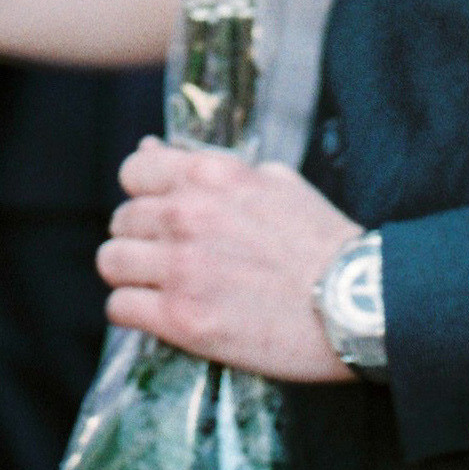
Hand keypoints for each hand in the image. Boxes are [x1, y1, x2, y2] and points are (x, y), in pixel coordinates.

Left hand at [98, 141, 356, 381]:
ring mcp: (182, 268)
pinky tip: (158, 315)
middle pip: (120, 221)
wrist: (358, 303)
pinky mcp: (183, 318)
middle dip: (139, 239)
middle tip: (167, 259)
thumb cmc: (322, 243)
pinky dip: (133, 312)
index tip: (160, 216)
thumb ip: (211, 167)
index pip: (133, 172)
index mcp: (208, 175)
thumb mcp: (274, 181)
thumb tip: (152, 151)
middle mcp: (186, 215)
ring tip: (158, 287)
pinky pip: (121, 308)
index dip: (143, 196)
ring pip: (111, 262)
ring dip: (130, 275)